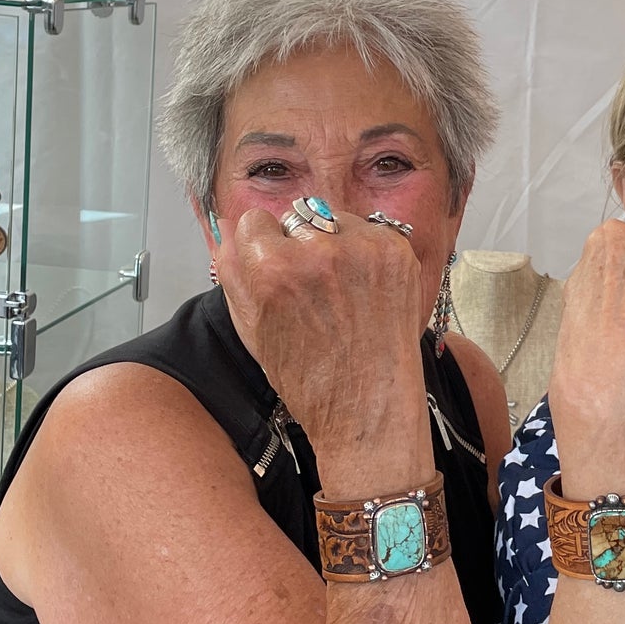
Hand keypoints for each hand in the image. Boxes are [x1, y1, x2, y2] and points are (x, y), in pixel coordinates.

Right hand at [215, 206, 427, 463]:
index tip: (277, 275)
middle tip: (315, 291)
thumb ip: (232, 269)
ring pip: (335, 220)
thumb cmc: (306, 375)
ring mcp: (363, 248)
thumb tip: (228, 223)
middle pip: (296, 217)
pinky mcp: (396, 251)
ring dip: (334, 244)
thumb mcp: (250, 326)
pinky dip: (366, 254)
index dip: (264, 249)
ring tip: (343, 292)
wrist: (368, 406)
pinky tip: (367, 291)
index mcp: (271, 267)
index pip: (255, 220)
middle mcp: (317, 249)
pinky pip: (370, 232)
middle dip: (299, 247)